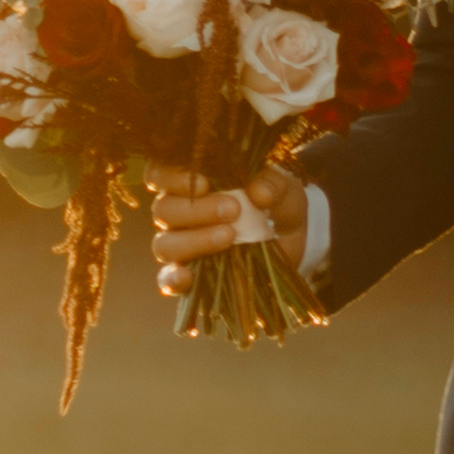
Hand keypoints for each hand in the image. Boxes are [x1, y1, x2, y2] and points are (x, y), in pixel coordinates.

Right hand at [147, 160, 306, 297]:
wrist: (292, 236)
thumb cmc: (277, 201)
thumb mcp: (283, 187)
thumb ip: (272, 184)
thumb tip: (258, 193)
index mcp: (191, 182)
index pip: (160, 174)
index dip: (172, 177)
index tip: (204, 183)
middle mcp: (179, 211)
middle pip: (164, 210)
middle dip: (196, 210)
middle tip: (234, 209)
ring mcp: (182, 243)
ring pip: (164, 244)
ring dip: (194, 241)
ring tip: (230, 236)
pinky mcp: (192, 272)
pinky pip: (168, 279)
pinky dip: (173, 279)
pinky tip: (187, 277)